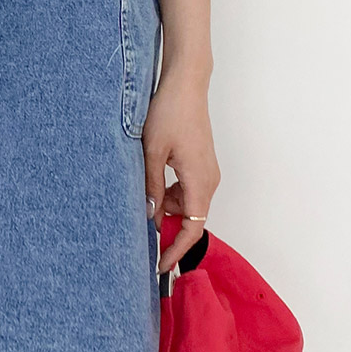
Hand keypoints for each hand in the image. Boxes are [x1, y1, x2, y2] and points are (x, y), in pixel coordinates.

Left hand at [141, 69, 220, 272]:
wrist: (185, 85)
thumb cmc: (170, 113)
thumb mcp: (152, 152)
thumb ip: (151, 186)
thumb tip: (149, 216)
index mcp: (200, 182)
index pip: (192, 229)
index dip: (176, 251)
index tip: (160, 266)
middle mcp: (209, 180)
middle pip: (190, 218)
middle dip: (167, 227)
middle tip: (141, 228)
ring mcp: (207, 171)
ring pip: (187, 203)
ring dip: (166, 206)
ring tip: (143, 192)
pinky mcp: (202, 162)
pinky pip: (188, 189)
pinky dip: (171, 192)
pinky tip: (153, 180)